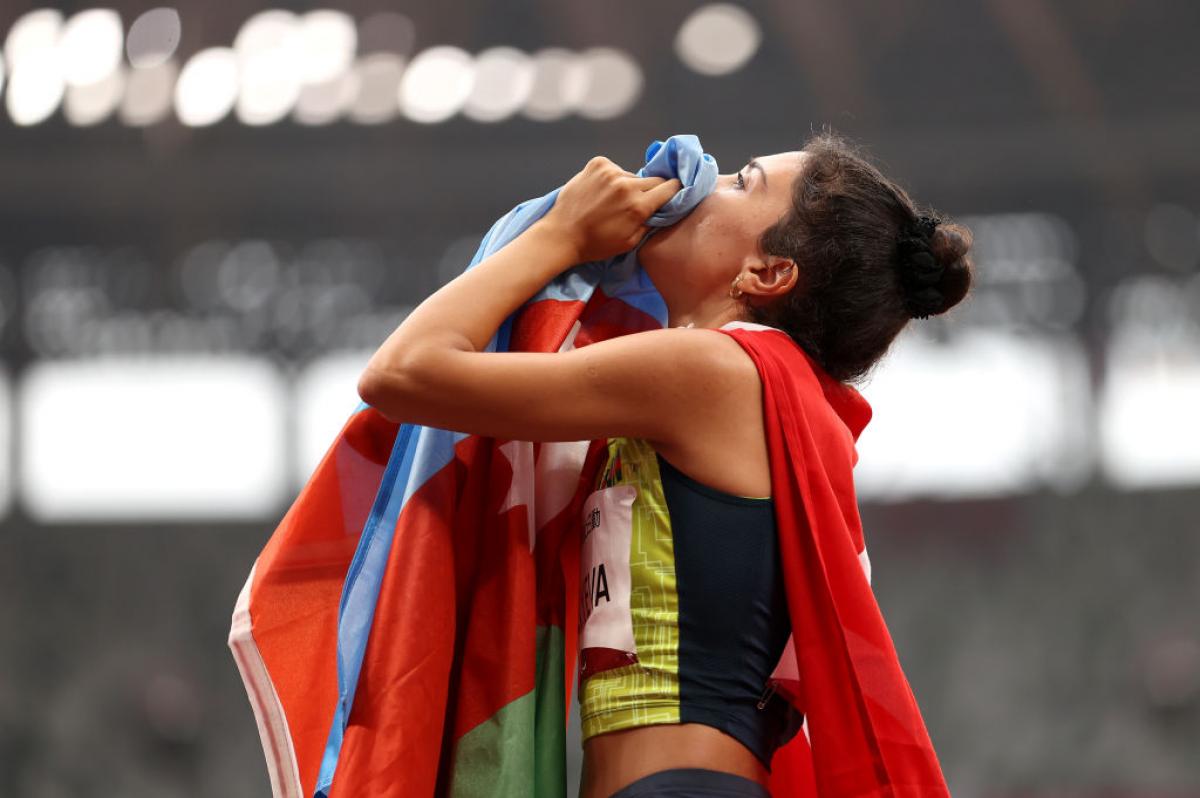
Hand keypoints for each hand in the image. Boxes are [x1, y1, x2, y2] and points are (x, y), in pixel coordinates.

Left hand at [540, 156, 681, 263]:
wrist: (562, 234)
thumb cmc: (596, 244)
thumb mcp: (630, 242)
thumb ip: (650, 223)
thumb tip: (664, 209)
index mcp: (638, 206)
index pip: (671, 187)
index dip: (673, 192)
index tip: (671, 196)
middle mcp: (626, 184)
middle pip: (655, 180)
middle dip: (652, 191)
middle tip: (639, 203)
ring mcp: (611, 171)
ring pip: (633, 175)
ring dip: (629, 185)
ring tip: (613, 201)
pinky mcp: (598, 163)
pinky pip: (616, 169)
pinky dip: (613, 178)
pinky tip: (601, 192)